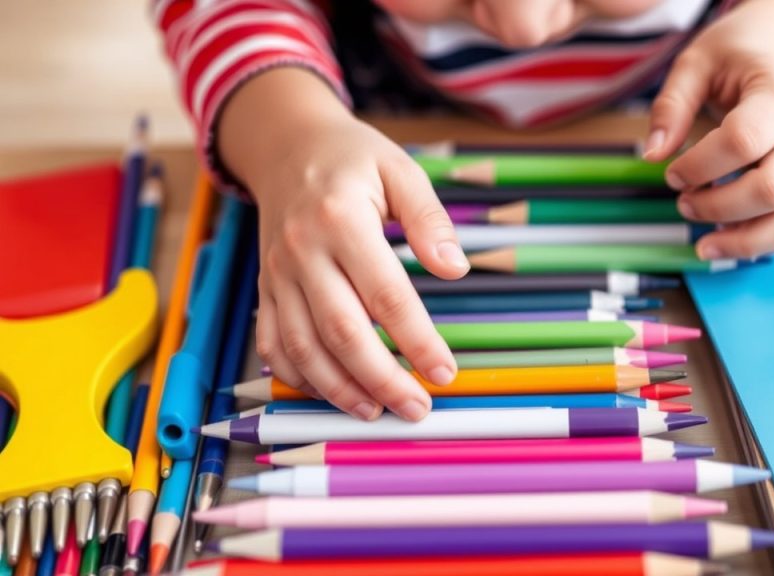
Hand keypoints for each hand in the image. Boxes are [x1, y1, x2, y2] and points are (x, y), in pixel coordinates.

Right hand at [219, 68, 468, 420]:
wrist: (285, 146)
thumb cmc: (352, 160)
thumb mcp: (400, 169)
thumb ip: (430, 219)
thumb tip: (455, 268)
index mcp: (340, 219)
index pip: (386, 295)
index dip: (417, 340)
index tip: (444, 371)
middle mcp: (302, 251)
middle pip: (342, 332)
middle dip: (382, 380)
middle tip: (417, 407)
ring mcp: (276, 274)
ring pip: (303, 347)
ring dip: (340, 389)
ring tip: (378, 412)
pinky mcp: (264, 288)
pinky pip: (272, 344)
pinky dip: (299, 377)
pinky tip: (333, 392)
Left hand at [645, 0, 773, 258]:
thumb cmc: (744, 55)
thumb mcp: (699, 61)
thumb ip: (672, 106)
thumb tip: (652, 155)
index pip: (744, 141)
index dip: (700, 166)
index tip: (671, 174)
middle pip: (772, 188)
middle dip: (718, 206)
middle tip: (683, 203)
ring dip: (742, 240)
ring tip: (702, 243)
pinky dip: (760, 242)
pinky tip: (725, 242)